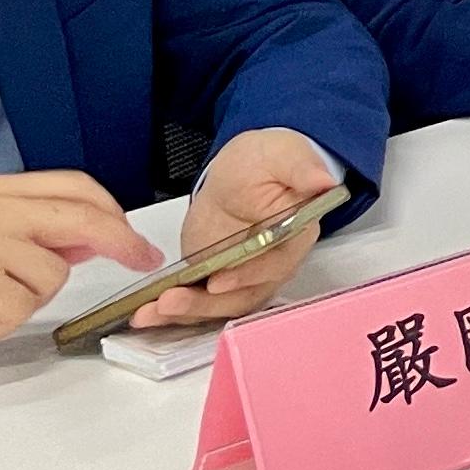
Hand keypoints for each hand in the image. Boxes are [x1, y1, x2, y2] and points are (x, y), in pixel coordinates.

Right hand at [0, 171, 158, 378]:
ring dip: (27, 302)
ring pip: (53, 273)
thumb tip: (91, 240)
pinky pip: (22, 307)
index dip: (114, 214)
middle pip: (81, 217)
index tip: (138, 242)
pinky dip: (1, 325)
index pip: (74, 187)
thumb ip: (31, 232)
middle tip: (142, 263)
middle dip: (120, 242)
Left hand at [138, 129, 337, 328]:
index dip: (247, 276)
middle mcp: (272, 264)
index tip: (218, 281)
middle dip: (204, 305)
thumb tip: (324, 180)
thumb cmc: (267, 162)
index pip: (275, 264)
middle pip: (243, 296)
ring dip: (184, 314)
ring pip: (218, 307)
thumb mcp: (283, 155)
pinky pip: (197, 303)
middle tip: (170, 302)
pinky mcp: (216, 280)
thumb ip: (301, 167)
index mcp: (294, 235)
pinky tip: (146, 313)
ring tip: (149, 312)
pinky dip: (172, 312)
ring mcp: (243, 277)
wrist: (243, 170)